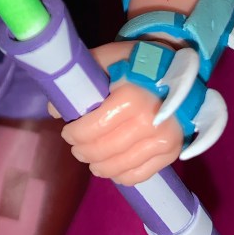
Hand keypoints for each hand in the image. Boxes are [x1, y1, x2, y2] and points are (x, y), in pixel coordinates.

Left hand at [60, 55, 182, 185]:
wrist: (178, 68)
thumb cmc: (137, 62)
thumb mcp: (106, 58)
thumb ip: (79, 80)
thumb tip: (55, 111)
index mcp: (131, 98)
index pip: (93, 129)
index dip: (74, 134)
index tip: (67, 132)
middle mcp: (150, 121)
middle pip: (104, 150)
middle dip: (83, 151)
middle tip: (77, 148)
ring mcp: (163, 139)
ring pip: (121, 166)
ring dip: (100, 167)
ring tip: (92, 162)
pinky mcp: (173, 150)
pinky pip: (142, 174)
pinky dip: (123, 176)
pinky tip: (113, 170)